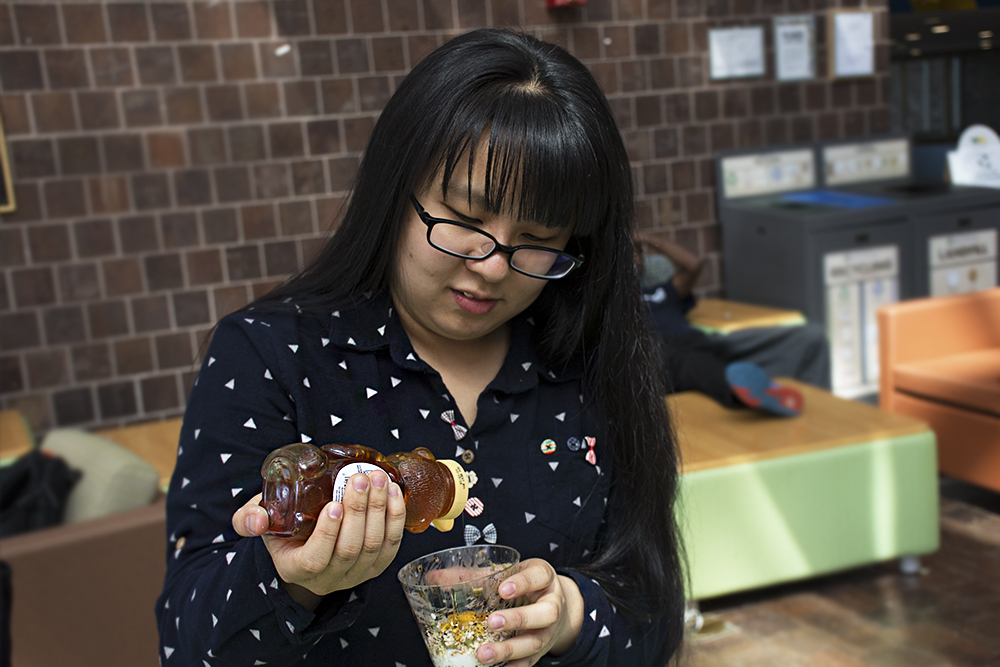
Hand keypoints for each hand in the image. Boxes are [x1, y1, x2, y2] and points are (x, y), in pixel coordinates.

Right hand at [233, 471, 406, 607]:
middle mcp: (328, 579)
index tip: (333, 504)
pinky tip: (394, 492)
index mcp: (297, 569)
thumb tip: (257, 519)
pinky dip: (396, 517)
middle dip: (359, 510)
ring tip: (378, 478)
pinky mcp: (376, 566)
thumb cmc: (284, 528)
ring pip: (374, 546)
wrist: (308, 543)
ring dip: (379, 509)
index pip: (316, 559)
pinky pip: (392, 544)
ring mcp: (355, 575)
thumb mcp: (261, 523)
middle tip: (360, 478)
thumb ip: (249, 519)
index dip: (327, 533)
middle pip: (351, 549)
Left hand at [475, 559, 583, 666]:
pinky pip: (528, 663)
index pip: (539, 576)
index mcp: (545, 578)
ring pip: (534, 642)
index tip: (502, 589)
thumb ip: (478, 574)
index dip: (523, 583)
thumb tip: (437, 576)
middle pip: (545, 613)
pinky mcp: (540, 651)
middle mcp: (552, 605)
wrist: (557, 606)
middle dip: (518, 619)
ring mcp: (548, 631)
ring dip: (508, 650)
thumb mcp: (511, 572)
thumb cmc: (527, 586)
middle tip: (492, 622)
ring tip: (484, 653)